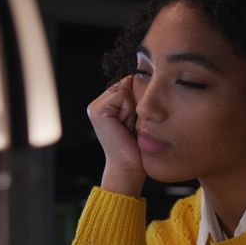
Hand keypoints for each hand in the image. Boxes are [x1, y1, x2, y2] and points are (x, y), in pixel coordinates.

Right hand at [87, 76, 145, 196]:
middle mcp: (100, 103)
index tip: (139, 121)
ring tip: (130, 126)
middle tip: (134, 125)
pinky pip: (121, 94)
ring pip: (126, 86)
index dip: (142, 97)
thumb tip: (149, 75)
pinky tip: (125, 125)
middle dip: (139, 101)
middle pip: (130, 82)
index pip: (132, 82)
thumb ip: (140, 97)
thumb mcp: (141, 118)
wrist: (130, 169)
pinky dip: (129, 109)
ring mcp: (96, 106)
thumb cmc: (139, 147)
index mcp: (109, 104)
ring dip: (135, 106)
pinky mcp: (97, 110)